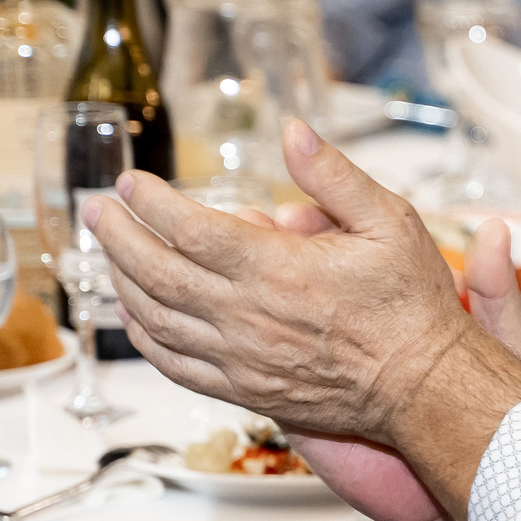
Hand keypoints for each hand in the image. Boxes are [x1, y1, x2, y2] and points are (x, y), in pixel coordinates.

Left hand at [91, 119, 520, 520]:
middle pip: (158, 273)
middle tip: (96, 209)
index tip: (133, 183)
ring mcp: (241, 359)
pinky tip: (133, 316)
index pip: (191, 230)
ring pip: (157, 320)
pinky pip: (175, 366)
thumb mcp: (389, 220)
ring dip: (121, 282)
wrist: (423, 385)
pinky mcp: (244, 389)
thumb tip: (292, 131)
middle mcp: (248, 316)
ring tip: (107, 252)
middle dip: (118, 237)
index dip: (152, 204)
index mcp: (278, 270)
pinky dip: (144, 339)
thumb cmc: (411, 305)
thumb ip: (333, 176)